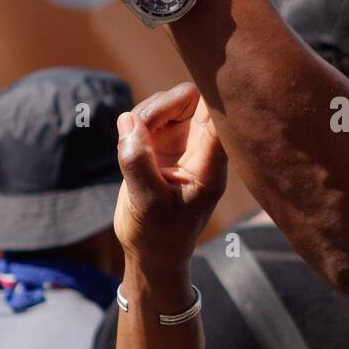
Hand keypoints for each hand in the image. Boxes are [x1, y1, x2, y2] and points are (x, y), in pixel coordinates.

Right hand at [115, 83, 226, 272]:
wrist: (152, 251)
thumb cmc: (159, 233)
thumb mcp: (147, 202)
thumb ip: (138, 161)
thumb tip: (128, 120)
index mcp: (210, 164)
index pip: (219, 117)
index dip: (207, 97)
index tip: (183, 98)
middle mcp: (200, 147)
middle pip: (190, 99)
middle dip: (162, 105)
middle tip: (140, 127)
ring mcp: (181, 143)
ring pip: (167, 103)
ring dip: (144, 115)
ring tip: (131, 147)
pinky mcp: (161, 143)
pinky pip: (149, 116)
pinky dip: (134, 124)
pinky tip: (129, 149)